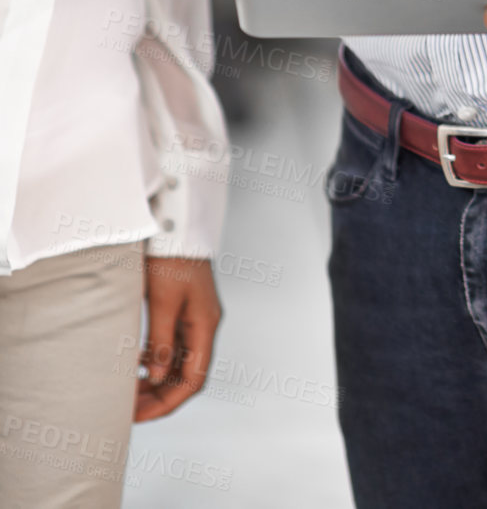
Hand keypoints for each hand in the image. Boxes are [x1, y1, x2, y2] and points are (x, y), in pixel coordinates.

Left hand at [135, 257, 221, 421]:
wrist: (176, 221)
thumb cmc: (171, 257)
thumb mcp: (162, 302)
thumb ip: (161, 343)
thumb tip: (158, 379)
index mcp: (206, 324)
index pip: (193, 379)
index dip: (168, 403)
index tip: (139, 415)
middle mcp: (205, 323)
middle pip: (187, 374)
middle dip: (160, 396)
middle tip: (128, 409)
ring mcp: (196, 316)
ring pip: (180, 361)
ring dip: (157, 380)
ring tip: (128, 391)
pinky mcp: (184, 307)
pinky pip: (174, 345)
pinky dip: (157, 360)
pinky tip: (138, 363)